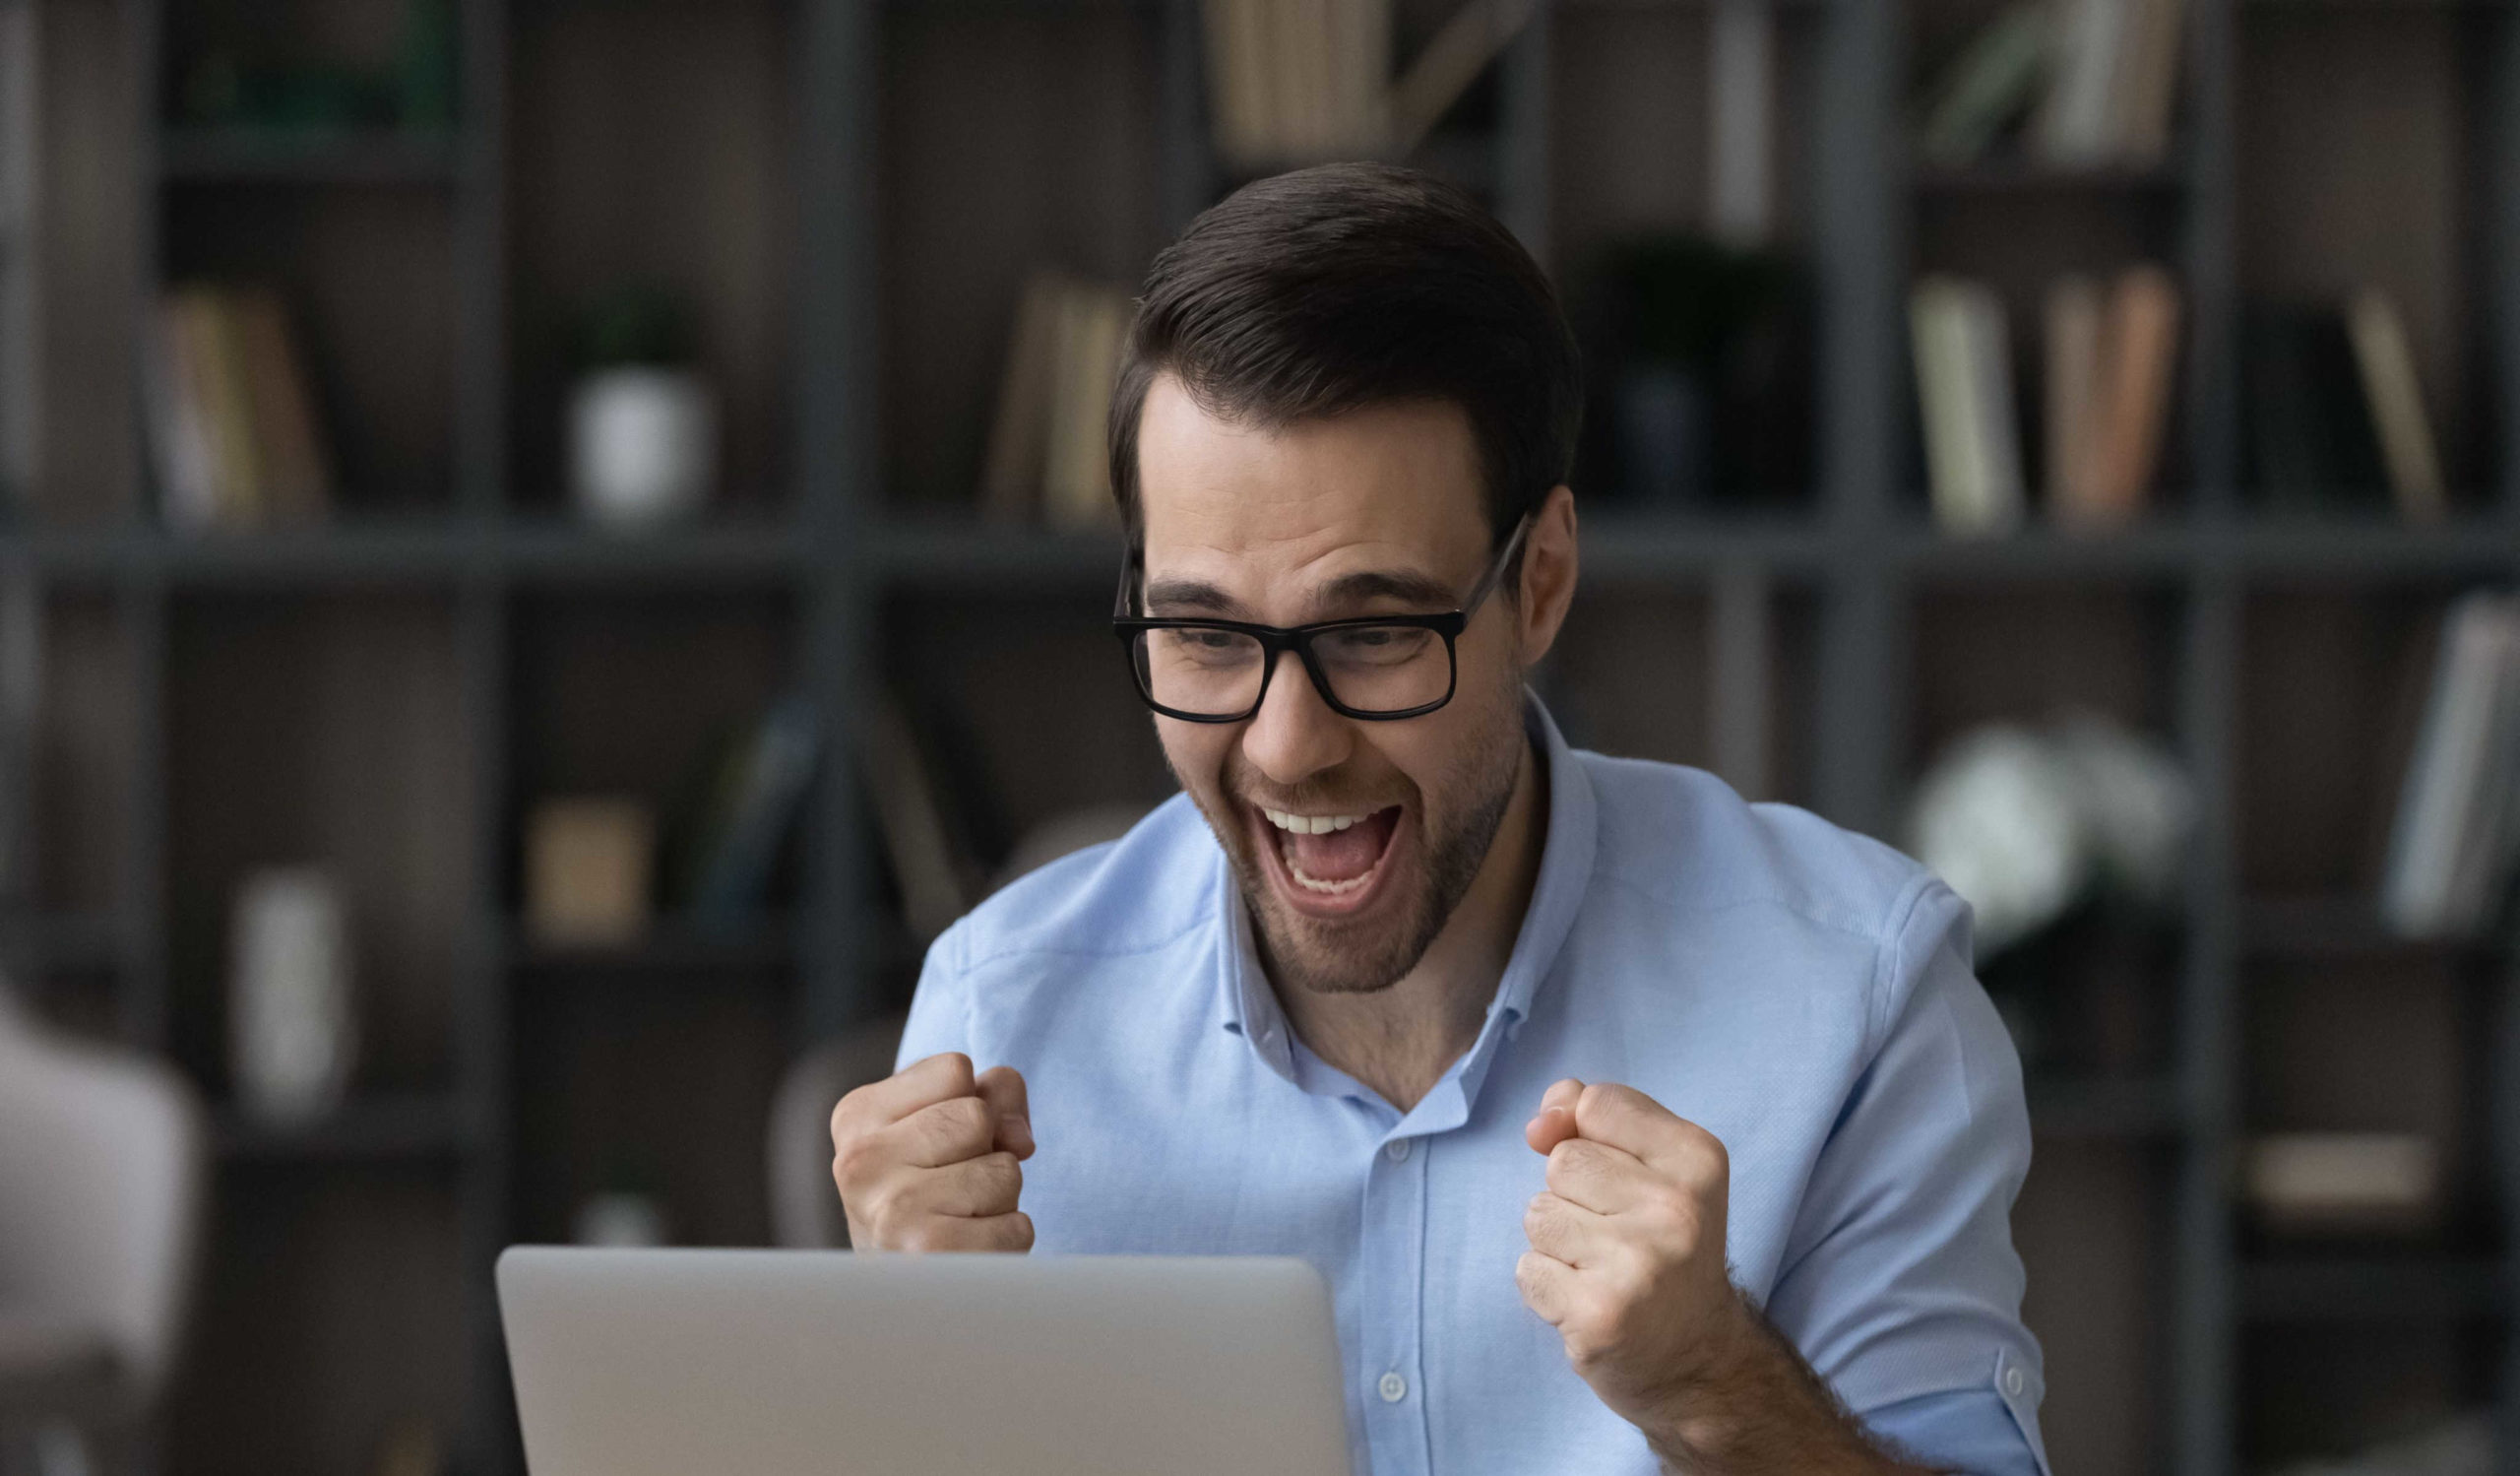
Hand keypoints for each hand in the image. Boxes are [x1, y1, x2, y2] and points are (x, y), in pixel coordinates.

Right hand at [830, 1051, 1034, 1251]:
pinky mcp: (929, 1255)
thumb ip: (993, 1097)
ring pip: (1005, 1171)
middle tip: (951, 1189)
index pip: (956, 1070)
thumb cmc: (931, 1194)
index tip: (941, 1144)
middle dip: (988, 1151)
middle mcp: (860, 1161)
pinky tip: (968, 1251)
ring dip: (1000, 1199)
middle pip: (979, 1116)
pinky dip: (1009, 1240)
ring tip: (957, 1221)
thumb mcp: (946, 1124)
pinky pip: (1018, 1226)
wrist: (899, 1291)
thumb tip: (1020, 1140)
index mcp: (857, 1116)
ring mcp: (890, 1210)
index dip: (971, 1103)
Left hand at [1518, 1080, 1918, 1473]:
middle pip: (1562, 1161)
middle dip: (1572, 1197)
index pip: (1597, 1103)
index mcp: (1698, 1158)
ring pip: (1539, 1214)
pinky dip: (1547, 1289)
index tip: (1618, 1180)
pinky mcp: (1600, 1314)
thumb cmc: (1665, 1252)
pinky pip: (1528, 1270)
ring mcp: (1639, 1263)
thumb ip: (1595, 1120)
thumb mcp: (1655, 1169)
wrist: (1700, 1362)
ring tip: (1603, 1271)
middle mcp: (1677, 1208)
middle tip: (1618, 1239)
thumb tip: (1542, 1121)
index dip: (1585, 1134)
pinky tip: (1589, 1304)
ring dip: (1557, 1245)